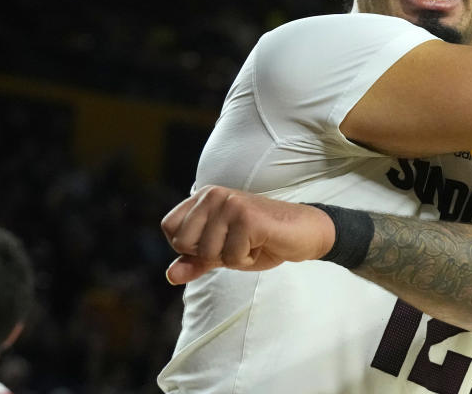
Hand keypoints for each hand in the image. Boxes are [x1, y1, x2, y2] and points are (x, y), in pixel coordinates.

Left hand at [160, 185, 335, 283]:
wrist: (302, 232)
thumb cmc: (260, 240)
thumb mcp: (222, 253)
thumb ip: (195, 261)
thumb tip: (170, 275)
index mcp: (204, 196)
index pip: (169, 228)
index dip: (188, 246)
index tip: (215, 243)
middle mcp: (214, 195)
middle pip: (184, 243)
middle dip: (209, 254)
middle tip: (235, 243)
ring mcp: (231, 204)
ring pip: (207, 253)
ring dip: (231, 258)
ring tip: (250, 243)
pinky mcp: (247, 218)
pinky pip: (231, 257)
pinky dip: (246, 260)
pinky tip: (260, 244)